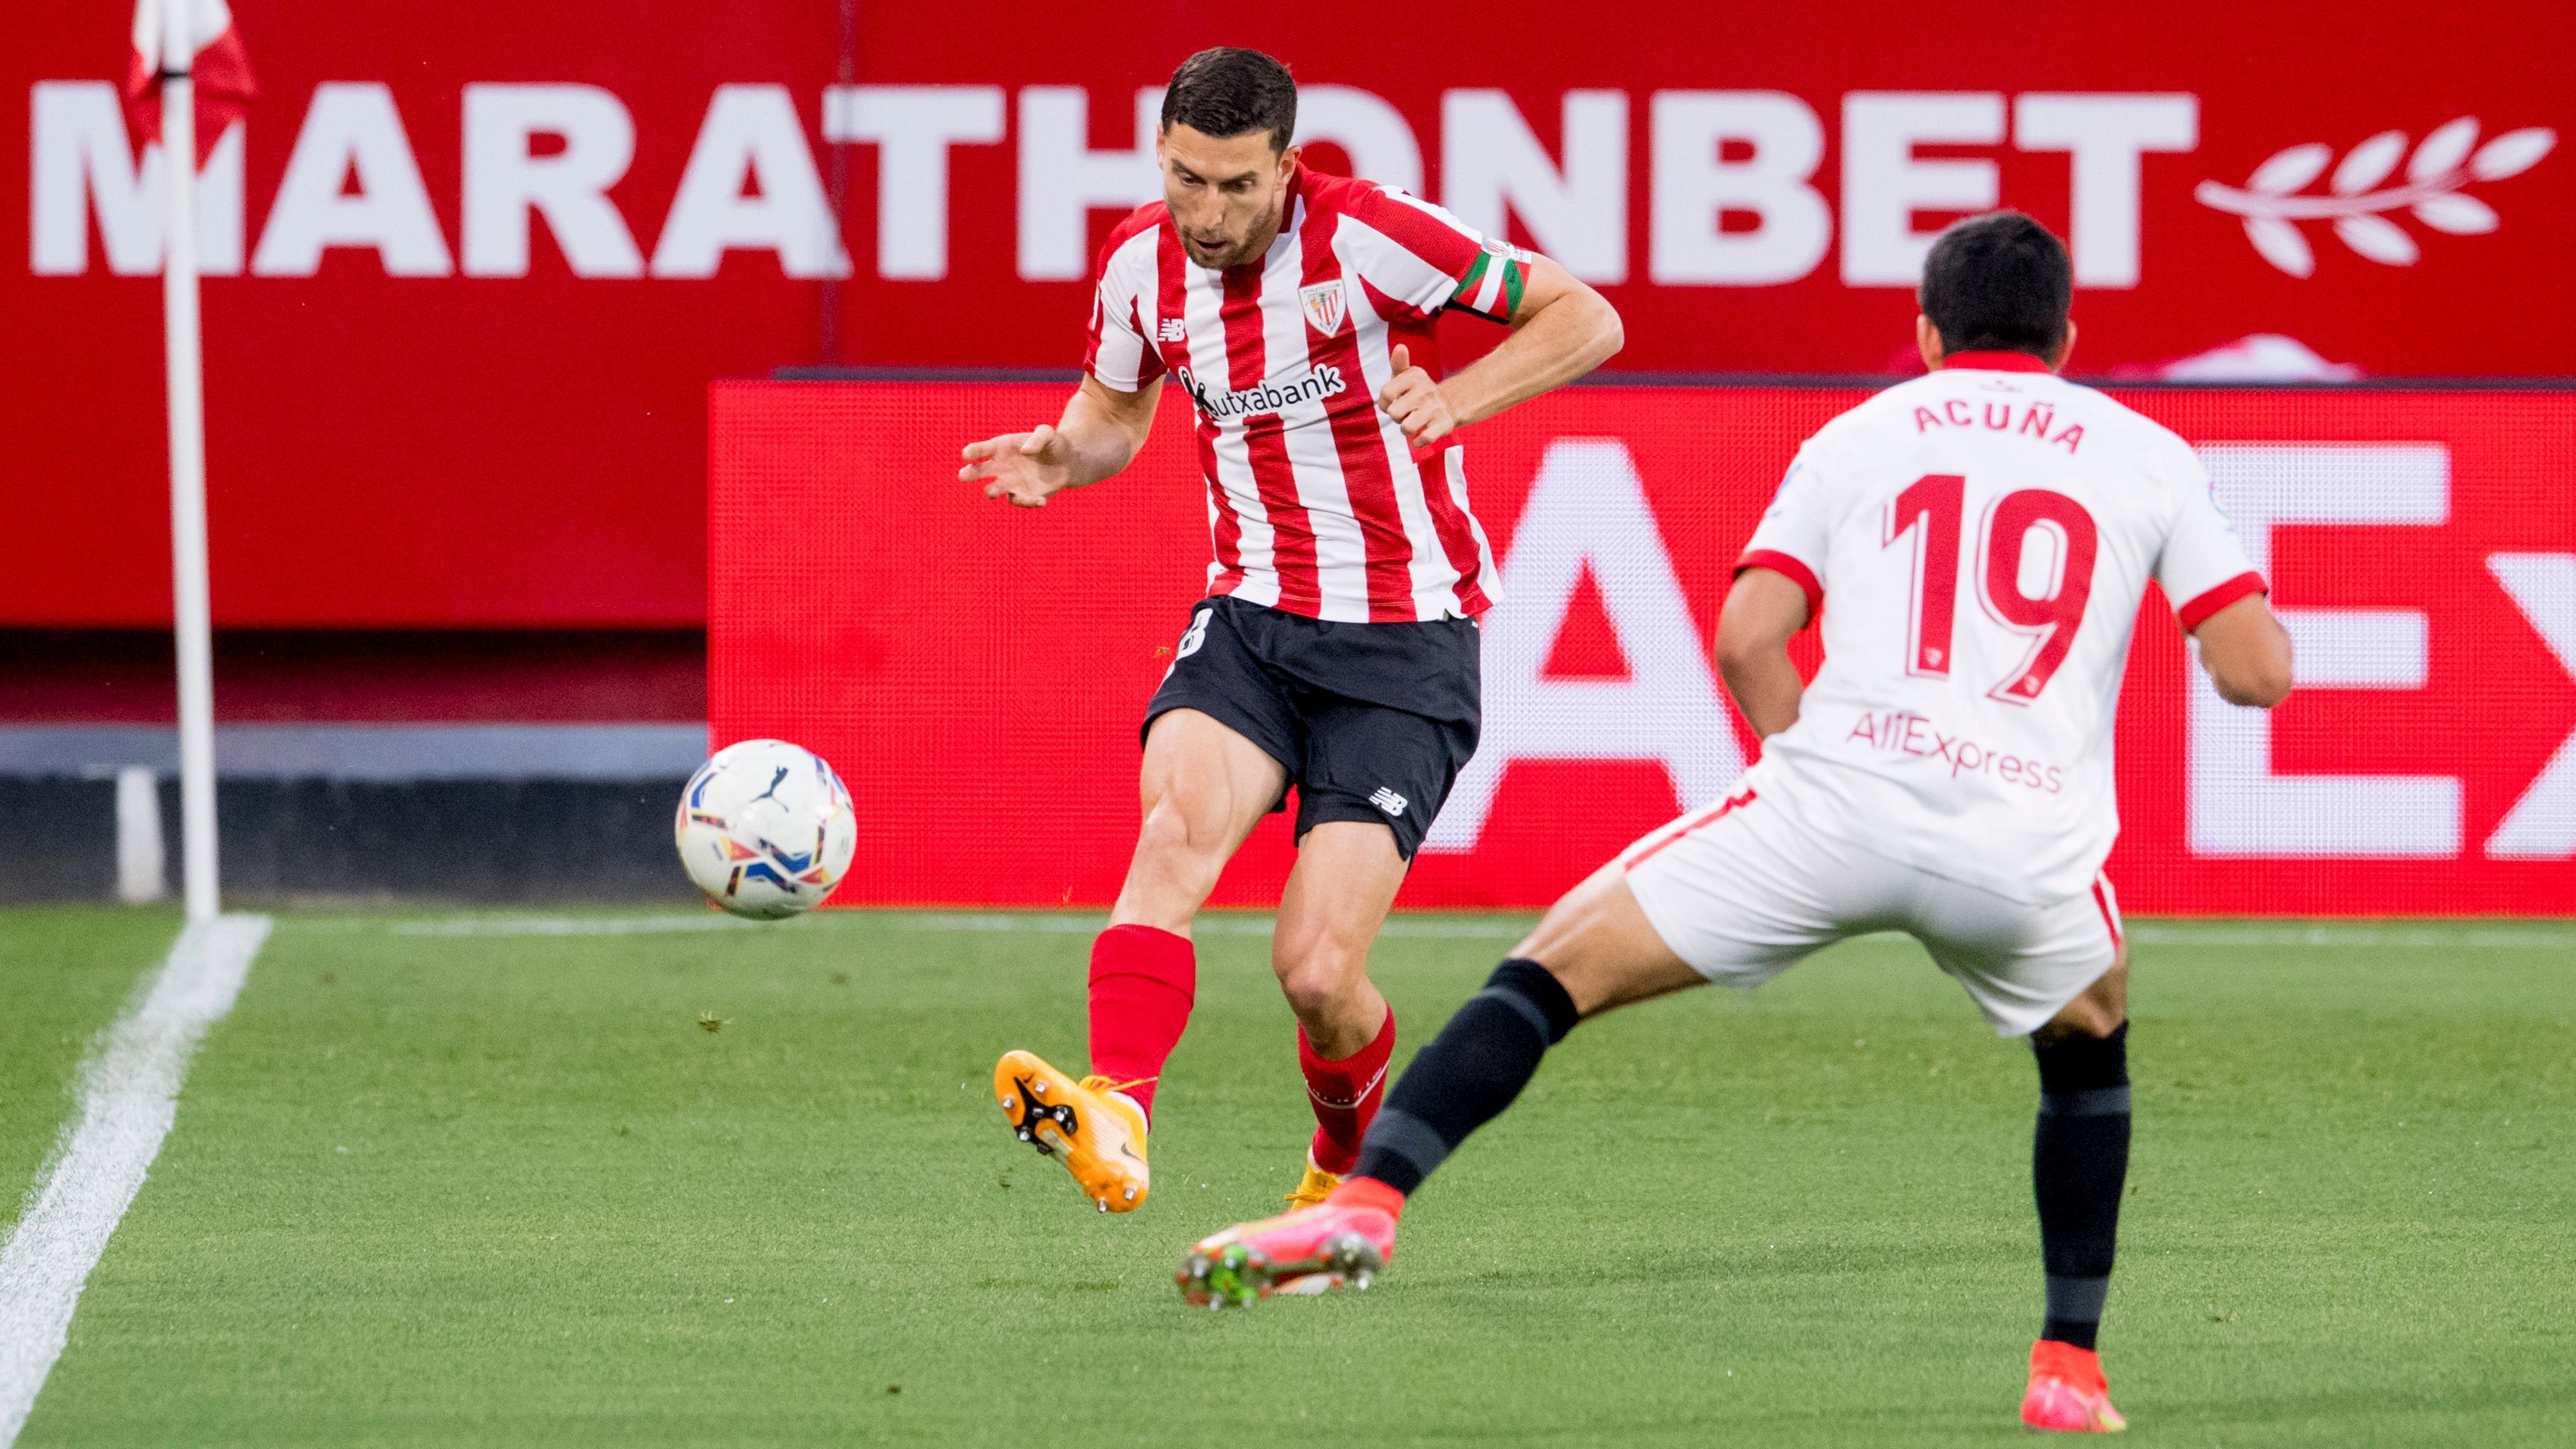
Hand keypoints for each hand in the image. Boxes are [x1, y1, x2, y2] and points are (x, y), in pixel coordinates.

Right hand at [959, 424, 1075, 507]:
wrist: (1068, 462)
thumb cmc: (1053, 443)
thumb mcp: (1048, 434)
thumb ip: (1038, 438)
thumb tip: (1025, 451)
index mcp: (1001, 447)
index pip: (980, 449)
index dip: (971, 452)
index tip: (967, 455)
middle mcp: (1000, 466)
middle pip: (977, 471)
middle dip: (968, 473)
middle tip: (963, 475)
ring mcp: (1009, 482)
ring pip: (992, 490)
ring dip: (991, 491)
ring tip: (992, 491)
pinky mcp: (1022, 495)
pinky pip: (1018, 501)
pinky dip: (1028, 502)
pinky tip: (1042, 500)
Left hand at [1376, 345, 1456, 447]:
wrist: (1450, 403)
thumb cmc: (1419, 391)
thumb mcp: (1408, 376)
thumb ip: (1398, 363)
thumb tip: (1400, 347)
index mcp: (1415, 376)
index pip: (1386, 393)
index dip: (1384, 403)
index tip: (1391, 403)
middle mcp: (1425, 391)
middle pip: (1394, 413)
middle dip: (1397, 417)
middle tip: (1406, 413)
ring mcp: (1435, 408)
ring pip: (1406, 428)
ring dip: (1406, 430)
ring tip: (1413, 423)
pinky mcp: (1444, 425)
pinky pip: (1424, 439)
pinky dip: (1419, 442)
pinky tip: (1420, 436)